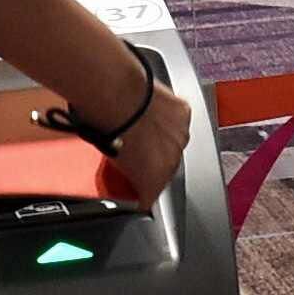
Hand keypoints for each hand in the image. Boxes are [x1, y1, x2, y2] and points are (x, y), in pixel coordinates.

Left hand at [90, 78, 191, 205]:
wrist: (118, 97)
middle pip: (164, 171)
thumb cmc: (109, 127)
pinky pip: (177, 122)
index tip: (134, 185)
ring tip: (141, 130)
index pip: (149, 197)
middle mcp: (172, 163)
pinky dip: (167, 119)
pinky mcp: (183, 114)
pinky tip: (150, 113)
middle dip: (152, 165)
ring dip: (161, 142)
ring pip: (173, 145)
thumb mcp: (110, 160)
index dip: (140, 192)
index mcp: (153, 181)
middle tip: (135, 154)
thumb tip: (119, 169)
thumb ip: (121, 172)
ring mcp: (180, 139)